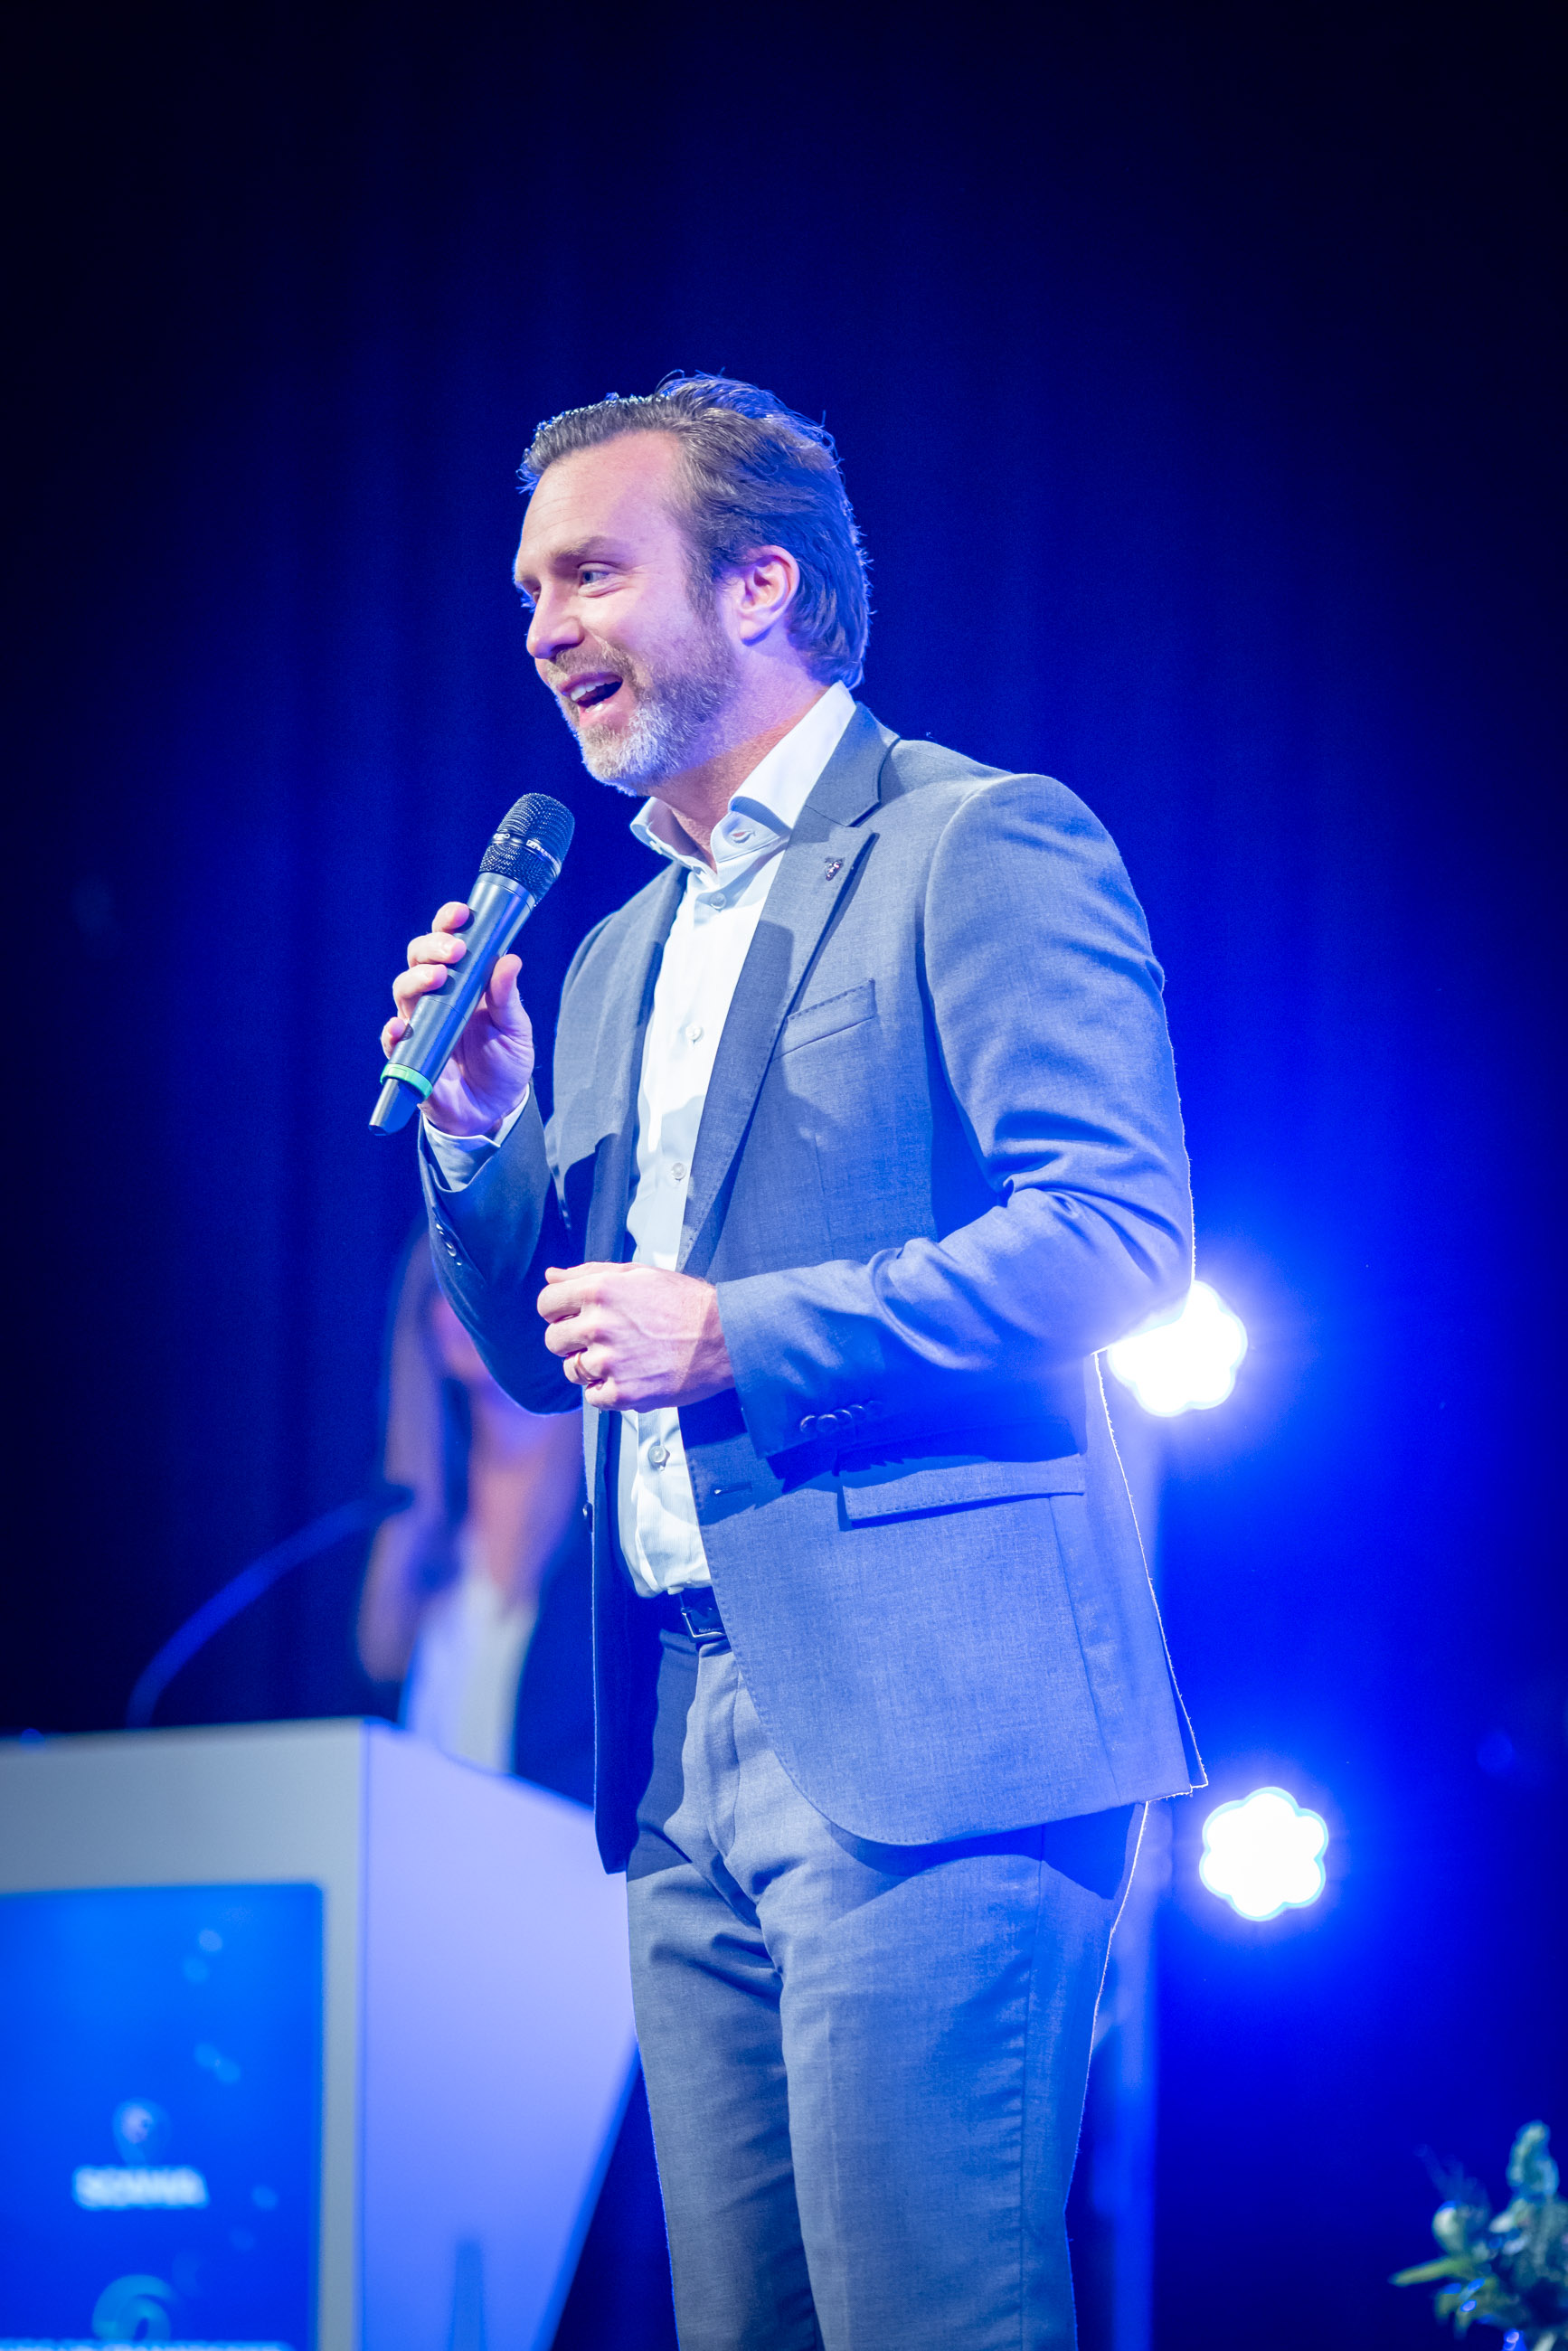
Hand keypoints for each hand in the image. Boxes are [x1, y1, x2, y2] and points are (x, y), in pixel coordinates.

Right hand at [381, 901, 535, 1135]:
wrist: (494, 1109)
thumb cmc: (504, 1062)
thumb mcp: (516, 1029)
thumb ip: (508, 998)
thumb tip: (510, 960)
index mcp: (463, 982)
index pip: (448, 942)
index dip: (449, 923)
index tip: (461, 914)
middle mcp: (437, 998)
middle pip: (419, 959)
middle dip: (432, 948)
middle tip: (455, 951)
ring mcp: (420, 1024)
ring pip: (403, 991)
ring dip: (416, 980)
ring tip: (437, 979)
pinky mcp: (409, 1056)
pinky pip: (393, 1041)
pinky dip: (393, 1032)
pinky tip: (402, 1026)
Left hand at [537, 1262, 733, 1411]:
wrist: (724, 1337)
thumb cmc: (684, 1302)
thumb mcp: (637, 1274)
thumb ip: (589, 1273)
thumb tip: (551, 1276)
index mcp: (599, 1290)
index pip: (545, 1303)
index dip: (557, 1310)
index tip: (571, 1316)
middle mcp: (599, 1325)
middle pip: (553, 1340)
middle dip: (571, 1340)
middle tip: (602, 1339)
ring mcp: (610, 1361)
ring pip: (571, 1371)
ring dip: (590, 1367)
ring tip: (622, 1357)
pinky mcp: (624, 1393)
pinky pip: (592, 1397)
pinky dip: (606, 1391)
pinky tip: (629, 1375)